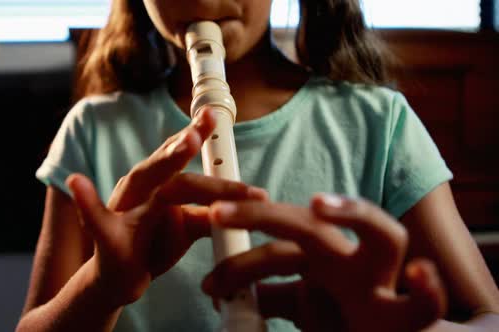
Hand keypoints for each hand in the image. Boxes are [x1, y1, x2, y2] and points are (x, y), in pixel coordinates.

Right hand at [66, 107, 267, 308]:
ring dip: (161, 162)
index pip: (180, 154)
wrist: (119, 277)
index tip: (214, 116)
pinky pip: (96, 220)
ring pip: (142, 181)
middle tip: (200, 132)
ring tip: (183, 144)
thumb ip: (209, 210)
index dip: (197, 134)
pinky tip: (77, 182)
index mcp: (160, 184)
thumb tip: (247, 203)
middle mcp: (140, 188)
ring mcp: (123, 208)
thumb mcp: (187, 227)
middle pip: (165, 163)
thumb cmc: (154, 245)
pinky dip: (86, 202)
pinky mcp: (108, 238)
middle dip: (183, 146)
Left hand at [202, 194, 446, 331]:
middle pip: (311, 224)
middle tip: (218, 213)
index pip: (276, 238)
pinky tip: (420, 276)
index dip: (243, 229)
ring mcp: (383, 284)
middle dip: (266, 213)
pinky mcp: (409, 320)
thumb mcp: (308, 308)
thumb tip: (240, 294)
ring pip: (382, 234)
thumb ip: (278, 297)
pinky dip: (427, 293)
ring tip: (319, 205)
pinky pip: (424, 306)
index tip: (207, 224)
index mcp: (323, 259)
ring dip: (356, 213)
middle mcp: (352, 262)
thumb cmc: (351, 323)